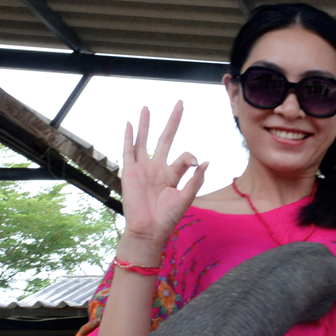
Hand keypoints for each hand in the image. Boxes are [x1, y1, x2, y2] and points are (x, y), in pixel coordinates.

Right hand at [118, 103, 205, 254]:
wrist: (148, 231)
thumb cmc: (167, 218)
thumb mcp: (186, 197)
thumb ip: (196, 180)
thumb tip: (206, 161)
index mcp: (173, 174)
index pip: (184, 156)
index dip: (190, 157)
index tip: (195, 164)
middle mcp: (158, 168)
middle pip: (165, 139)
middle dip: (172, 122)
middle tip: (179, 104)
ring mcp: (143, 168)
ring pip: (144, 141)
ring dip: (146, 124)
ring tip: (147, 108)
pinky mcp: (130, 172)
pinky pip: (128, 151)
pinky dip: (129, 137)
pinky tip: (129, 124)